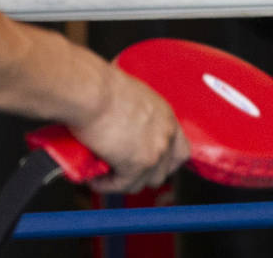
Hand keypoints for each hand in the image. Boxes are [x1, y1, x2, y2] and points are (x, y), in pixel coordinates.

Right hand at [68, 66, 189, 193]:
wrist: (92, 91)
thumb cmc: (102, 87)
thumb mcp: (130, 97)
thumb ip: (135, 116)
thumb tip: (124, 127)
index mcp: (166, 116)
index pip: (180, 151)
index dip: (164, 161)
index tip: (150, 163)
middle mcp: (165, 135)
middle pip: (164, 171)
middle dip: (143, 174)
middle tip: (123, 170)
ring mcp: (154, 152)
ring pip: (142, 183)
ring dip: (123, 182)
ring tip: (105, 175)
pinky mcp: (136, 165)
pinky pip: (121, 186)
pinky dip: (106, 185)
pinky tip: (94, 179)